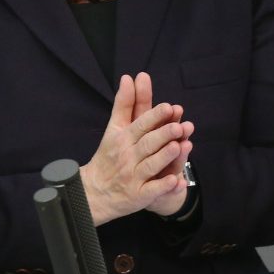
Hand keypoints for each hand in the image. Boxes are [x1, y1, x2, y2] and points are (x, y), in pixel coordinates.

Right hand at [80, 72, 193, 224]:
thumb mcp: (114, 128)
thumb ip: (124, 103)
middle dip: (163, 135)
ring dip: (165, 157)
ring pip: (150, 166)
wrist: (94, 191)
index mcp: (123, 139)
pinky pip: (152, 190)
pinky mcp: (138, 196)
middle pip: (147, 144)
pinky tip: (175, 180)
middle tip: (179, 126)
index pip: (140, 125)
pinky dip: (163, 186)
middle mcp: (128, 157)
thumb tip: (129, 77)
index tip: (168, 107)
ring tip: (179, 147)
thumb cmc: (109, 155)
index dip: (155, 117)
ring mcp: (133, 177)